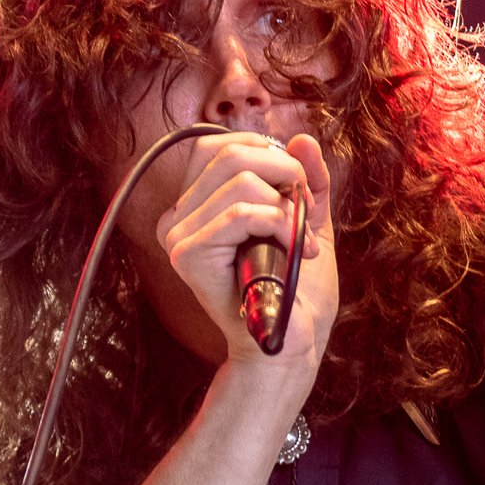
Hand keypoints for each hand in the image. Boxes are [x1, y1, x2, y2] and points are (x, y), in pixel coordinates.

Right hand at [155, 132, 337, 371]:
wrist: (289, 346)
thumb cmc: (295, 291)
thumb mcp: (306, 221)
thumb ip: (305, 179)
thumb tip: (303, 138)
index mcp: (195, 206)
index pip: (220, 145)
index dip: (269, 152)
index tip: (299, 190)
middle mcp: (177, 218)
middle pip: (230, 152)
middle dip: (285, 172)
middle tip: (307, 211)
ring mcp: (177, 238)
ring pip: (240, 181)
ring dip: (288, 205)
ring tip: (304, 240)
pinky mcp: (188, 257)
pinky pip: (240, 215)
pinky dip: (281, 226)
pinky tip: (299, 252)